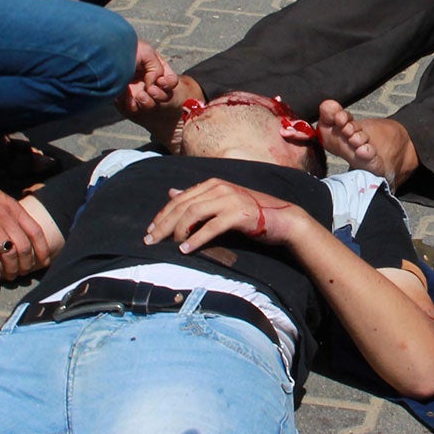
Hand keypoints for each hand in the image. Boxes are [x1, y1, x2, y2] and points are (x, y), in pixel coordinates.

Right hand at [0, 171, 50, 279]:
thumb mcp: (1, 196)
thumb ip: (11, 211)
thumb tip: (20, 224)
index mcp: (14, 208)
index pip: (36, 232)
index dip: (43, 249)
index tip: (46, 261)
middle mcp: (6, 218)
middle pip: (25, 247)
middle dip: (28, 263)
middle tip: (25, 273)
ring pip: (9, 253)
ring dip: (12, 268)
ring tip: (11, 276)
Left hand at [121, 40, 179, 113]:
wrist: (104, 54)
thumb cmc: (127, 49)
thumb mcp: (147, 52)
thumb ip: (157, 68)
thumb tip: (152, 85)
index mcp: (155, 71)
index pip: (170, 82)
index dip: (168, 83)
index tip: (161, 81)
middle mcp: (148, 82)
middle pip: (164, 96)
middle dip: (159, 95)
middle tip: (150, 90)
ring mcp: (137, 92)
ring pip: (150, 105)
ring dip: (148, 102)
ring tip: (139, 95)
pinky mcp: (125, 100)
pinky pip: (133, 109)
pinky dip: (133, 106)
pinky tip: (129, 100)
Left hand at [143, 179, 310, 251]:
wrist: (284, 220)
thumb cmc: (252, 213)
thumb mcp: (222, 201)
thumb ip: (198, 198)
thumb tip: (171, 192)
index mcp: (212, 184)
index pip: (179, 199)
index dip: (162, 215)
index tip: (150, 230)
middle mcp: (219, 187)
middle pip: (182, 206)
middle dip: (162, 224)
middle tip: (149, 241)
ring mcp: (229, 199)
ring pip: (192, 214)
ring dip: (176, 232)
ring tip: (167, 246)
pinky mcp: (238, 214)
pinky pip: (210, 227)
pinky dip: (195, 239)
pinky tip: (185, 250)